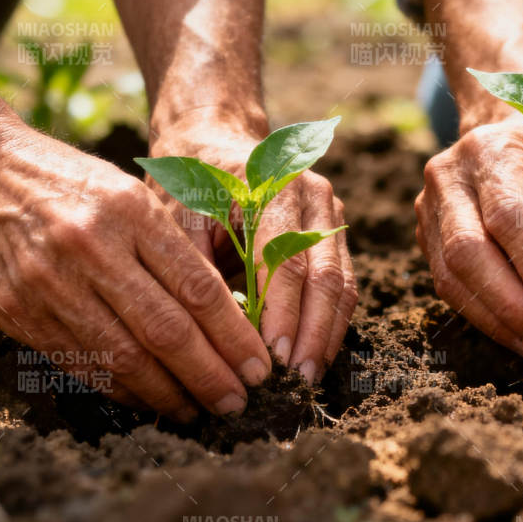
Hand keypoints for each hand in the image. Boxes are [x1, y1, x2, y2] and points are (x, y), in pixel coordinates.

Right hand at [0, 127, 269, 419]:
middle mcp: (90, 249)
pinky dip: (121, 388)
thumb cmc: (63, 180)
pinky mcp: (16, 312)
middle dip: (210, 376)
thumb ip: (168, 248)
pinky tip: (149, 399)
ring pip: (124, 358)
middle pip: (166, 331)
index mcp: (128, 212)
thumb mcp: (124, 193)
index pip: (197, 288)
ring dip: (168, 394)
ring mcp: (48, 284)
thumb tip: (225, 314)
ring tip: (199, 411)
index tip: (260, 367)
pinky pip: (81, 363)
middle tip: (240, 404)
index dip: (234, 338)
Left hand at [148, 110, 355, 383]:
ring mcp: (330, 214)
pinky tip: (315, 356)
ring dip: (326, 335)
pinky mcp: (335, 233)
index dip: (281, 313)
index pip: (285, 260)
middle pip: (323, 275)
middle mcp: (312, 197)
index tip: (271, 358)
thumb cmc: (190, 182)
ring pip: (342, 283)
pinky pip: (343, 284)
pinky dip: (331, 323)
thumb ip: (195, 264)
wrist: (215, 140)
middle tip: (296, 381)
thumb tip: (209, 331)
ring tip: (309, 378)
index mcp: (272, 186)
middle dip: (311, 334)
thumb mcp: (178, 212)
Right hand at [415, 119, 522, 354]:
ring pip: (450, 275)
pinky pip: (447, 283)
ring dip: (496, 318)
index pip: (507, 217)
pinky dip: (484, 314)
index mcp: (493, 150)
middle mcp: (449, 175)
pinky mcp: (425, 233)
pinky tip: (518, 332)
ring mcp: (429, 206)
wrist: (512, 128)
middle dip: (512, 304)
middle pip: (466, 251)